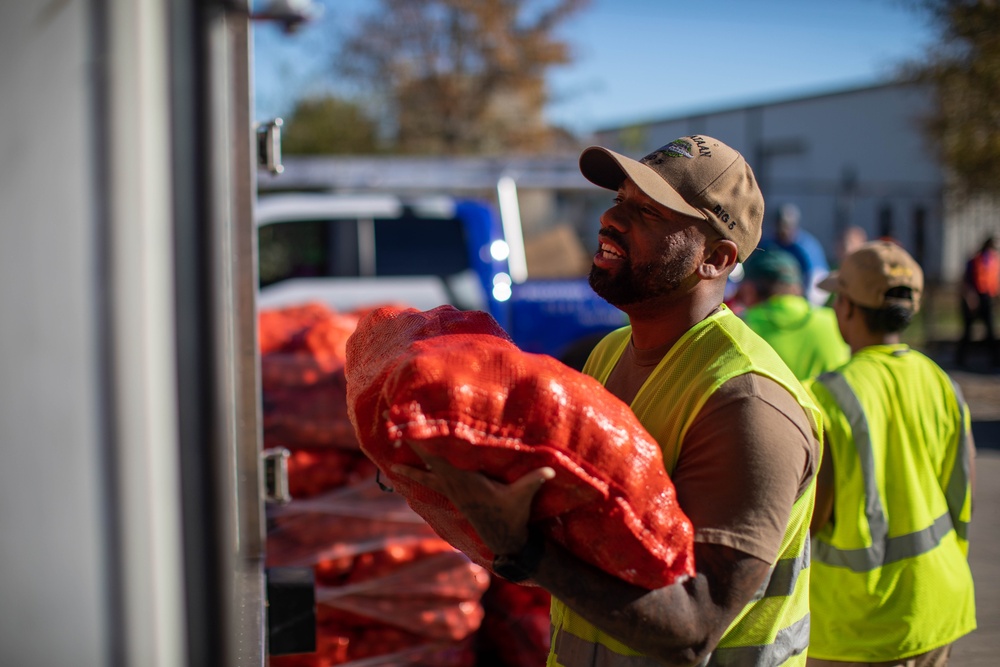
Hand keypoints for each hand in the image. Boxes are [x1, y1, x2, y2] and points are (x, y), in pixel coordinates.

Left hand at [391, 440, 554, 554]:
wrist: (504, 540)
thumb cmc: (514, 514)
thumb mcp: (525, 495)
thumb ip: (536, 480)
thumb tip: (551, 469)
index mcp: (464, 478)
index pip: (439, 455)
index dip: (422, 439)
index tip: (408, 424)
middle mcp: (453, 484)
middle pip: (425, 458)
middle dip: (407, 440)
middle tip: (389, 421)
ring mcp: (451, 492)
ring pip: (423, 474)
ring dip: (407, 464)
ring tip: (387, 458)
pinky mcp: (454, 498)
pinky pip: (430, 484)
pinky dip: (416, 477)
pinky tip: (405, 476)